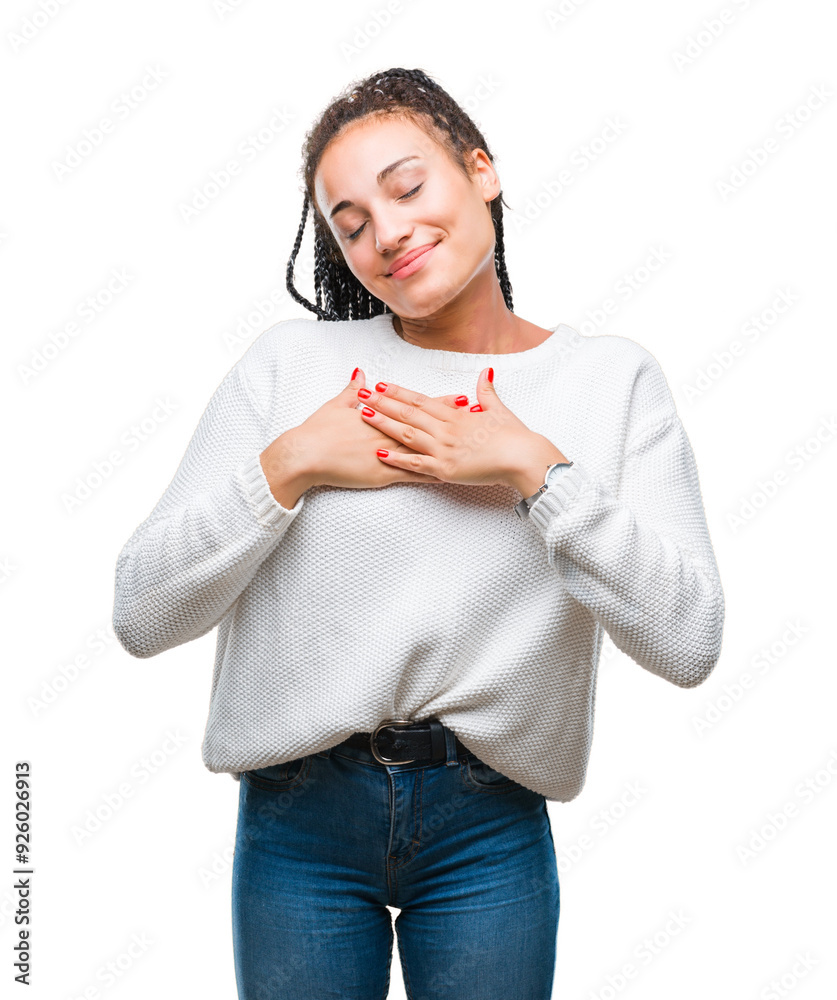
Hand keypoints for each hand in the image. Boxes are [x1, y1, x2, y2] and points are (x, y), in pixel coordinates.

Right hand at [265, 368, 470, 493]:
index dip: (441, 403)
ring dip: (449, 448)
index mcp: (380, 416)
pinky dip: (431, 474)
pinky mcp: (382, 474)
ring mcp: (387, 454)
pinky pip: (412, 476)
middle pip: (428, 427)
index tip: (460, 398)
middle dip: (455, 422)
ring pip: (426, 450)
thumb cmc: (317, 430)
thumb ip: (352, 390)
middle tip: (478, 418)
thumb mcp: (336, 405)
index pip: (417, 408)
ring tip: (471, 446)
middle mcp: (388, 433)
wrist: (305, 455)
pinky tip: (449, 475)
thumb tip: (361, 375)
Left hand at [356, 368, 568, 491]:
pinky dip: (397, 459)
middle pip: (408, 413)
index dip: (399, 392)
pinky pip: (416, 464)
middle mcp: (446, 429)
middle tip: (361, 394)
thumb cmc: (514, 436)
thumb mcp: (499, 409)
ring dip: (384, 424)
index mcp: (456, 415)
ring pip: (407, 434)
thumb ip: (486, 392)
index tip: (381, 384)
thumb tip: (485, 372)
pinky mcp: (445, 469)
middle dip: (382, 402)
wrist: (523, 457)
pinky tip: (379, 453)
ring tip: (363, 415)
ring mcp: (444, 449)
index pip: (421, 400)